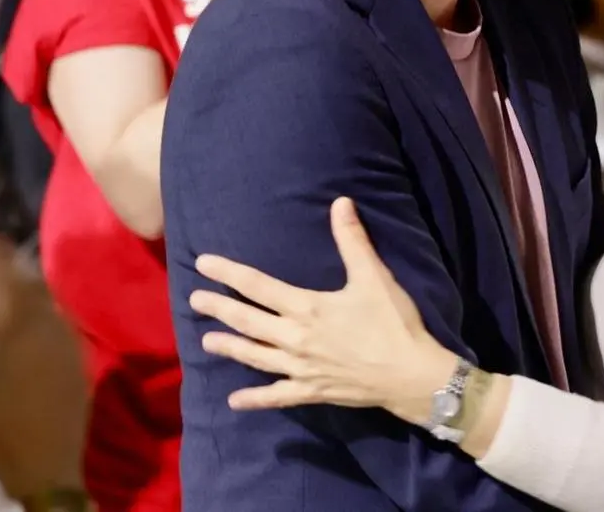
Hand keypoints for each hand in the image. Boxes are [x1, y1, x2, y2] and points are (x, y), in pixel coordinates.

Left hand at [191, 197, 456, 422]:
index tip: (203, 264)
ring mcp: (299, 368)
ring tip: (207, 341)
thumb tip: (340, 202)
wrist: (408, 374)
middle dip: (220, 308)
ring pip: (255, 356)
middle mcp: (294, 338)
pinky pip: (276, 396)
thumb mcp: (374, 277)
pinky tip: (235, 401)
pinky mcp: (310, 391)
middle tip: (195, 300)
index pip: (258, 286)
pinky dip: (255, 398)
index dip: (229, 273)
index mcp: (306, 307)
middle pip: (248, 321)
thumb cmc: (392, 322)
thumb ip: (353, 240)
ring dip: (230, 347)